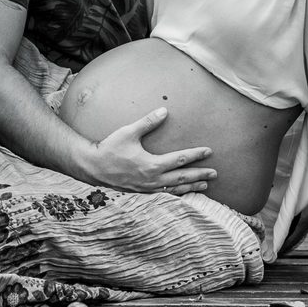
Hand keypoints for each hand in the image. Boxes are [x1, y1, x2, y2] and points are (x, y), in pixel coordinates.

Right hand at [79, 107, 216, 194]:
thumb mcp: (128, 132)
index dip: (196, 155)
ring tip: (205, 186)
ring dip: (191, 187)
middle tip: (215, 173)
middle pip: (182, 178)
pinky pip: (164, 195)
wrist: (92, 168)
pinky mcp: (142, 193)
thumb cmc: (110, 148)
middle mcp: (152, 179)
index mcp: (152, 165)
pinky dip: (177, 195)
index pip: (180, 159)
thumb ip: (148, 122)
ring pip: (175, 190)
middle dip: (200, 175)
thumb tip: (164, 111)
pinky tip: (182, 193)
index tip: (209, 151)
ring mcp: (148, 189)